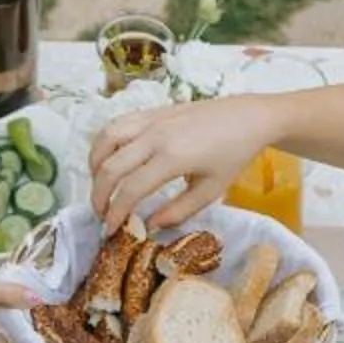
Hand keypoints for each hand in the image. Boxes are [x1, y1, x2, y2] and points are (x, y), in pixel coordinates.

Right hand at [91, 93, 270, 229]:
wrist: (248, 117)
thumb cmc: (233, 156)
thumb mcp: (211, 190)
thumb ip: (178, 211)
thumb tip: (148, 226)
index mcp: (173, 157)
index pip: (131, 189)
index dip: (116, 213)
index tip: (110, 231)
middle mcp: (155, 135)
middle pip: (110, 166)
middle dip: (99, 195)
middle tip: (101, 214)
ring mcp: (151, 119)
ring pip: (105, 139)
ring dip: (95, 165)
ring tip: (100, 186)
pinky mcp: (151, 111)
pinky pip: (116, 124)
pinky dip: (103, 143)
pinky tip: (108, 160)